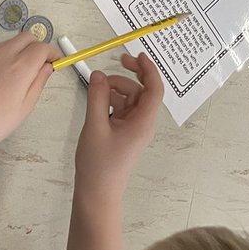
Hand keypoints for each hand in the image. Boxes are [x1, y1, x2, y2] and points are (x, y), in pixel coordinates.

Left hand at [0, 33, 54, 160]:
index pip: (42, 48)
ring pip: (12, 41)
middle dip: (38, 47)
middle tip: (40, 66)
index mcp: (21, 66)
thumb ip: (38, 83)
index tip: (55, 64)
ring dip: (23, 49)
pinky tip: (5, 77)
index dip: (52, 54)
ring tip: (23, 74)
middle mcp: (5, 54)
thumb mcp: (24, 107)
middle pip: (27, 37)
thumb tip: (47, 67)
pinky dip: (8, 54)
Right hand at [74, 52, 163, 198]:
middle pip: (141, 91)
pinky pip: (121, 109)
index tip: (137, 55)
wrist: (96, 194)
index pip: (154, 89)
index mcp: (143, 122)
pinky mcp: (123, 133)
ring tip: (96, 88)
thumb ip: (97, 97)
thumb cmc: (99, 164)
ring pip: (129, 99)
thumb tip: (98, 74)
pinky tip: (97, 101)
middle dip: (129, 76)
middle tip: (116, 62)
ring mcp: (132, 129)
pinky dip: (110, 101)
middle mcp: (142, 124)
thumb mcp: (95, 126)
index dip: (149, 69)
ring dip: (115, 89)